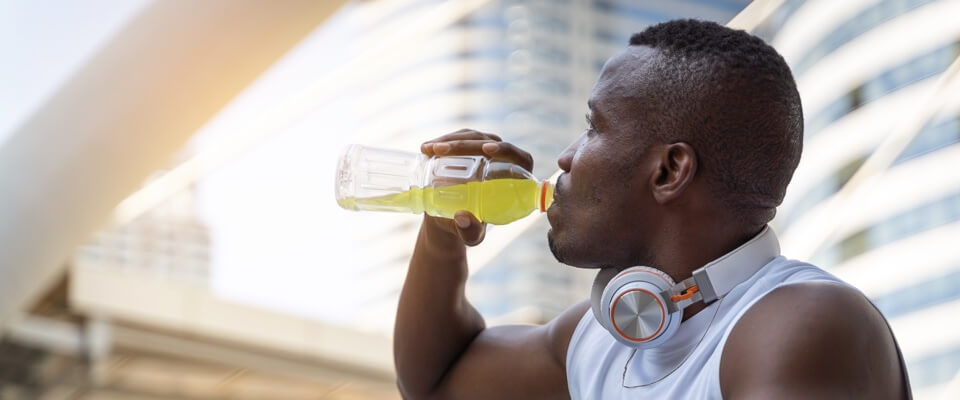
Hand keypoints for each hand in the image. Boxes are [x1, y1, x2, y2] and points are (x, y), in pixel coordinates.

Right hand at [420, 129, 534, 246]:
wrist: (451, 218)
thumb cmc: (469, 228)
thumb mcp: (471, 236)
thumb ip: (471, 232)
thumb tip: (462, 217)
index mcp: (517, 180)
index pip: (520, 158)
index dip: (507, 150)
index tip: (486, 150)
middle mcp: (505, 161)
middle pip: (490, 142)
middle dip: (465, 144)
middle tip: (441, 151)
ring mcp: (487, 150)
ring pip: (473, 137)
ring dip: (451, 140)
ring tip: (430, 149)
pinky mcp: (471, 145)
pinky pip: (461, 137)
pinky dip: (444, 140)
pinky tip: (428, 147)